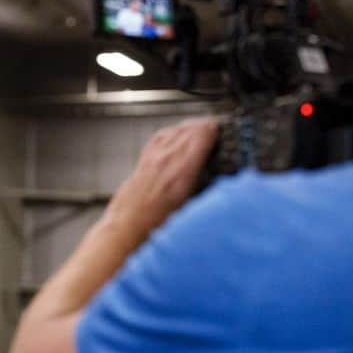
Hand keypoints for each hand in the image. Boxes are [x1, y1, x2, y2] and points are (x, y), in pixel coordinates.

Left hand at [103, 118, 218, 239]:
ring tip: (203, 130)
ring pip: (177, 129)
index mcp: (181, 172)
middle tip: (218, 131)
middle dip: (207, 127)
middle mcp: (167, 159)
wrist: (128, 226)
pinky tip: (180, 134)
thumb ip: (207, 189)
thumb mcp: (191, 209)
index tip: (225, 132)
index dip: (216, 130)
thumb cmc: (157, 224)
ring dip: (192, 127)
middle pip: (191, 128)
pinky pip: (162, 135)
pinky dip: (175, 132)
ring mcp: (154, 156)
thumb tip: (223, 178)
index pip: (202, 134)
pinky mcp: (145, 158)